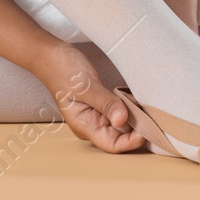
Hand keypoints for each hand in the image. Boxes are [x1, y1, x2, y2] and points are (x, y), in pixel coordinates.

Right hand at [28, 42, 145, 153]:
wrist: (50, 54)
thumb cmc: (62, 69)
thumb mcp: (86, 86)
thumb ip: (106, 103)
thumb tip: (123, 120)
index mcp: (84, 126)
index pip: (112, 145)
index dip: (131, 142)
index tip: (146, 128)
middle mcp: (92, 124)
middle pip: (121, 136)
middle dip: (137, 127)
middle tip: (149, 111)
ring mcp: (97, 114)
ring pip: (124, 123)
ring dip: (135, 115)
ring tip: (142, 102)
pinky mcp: (102, 103)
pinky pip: (121, 110)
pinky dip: (131, 105)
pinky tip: (135, 96)